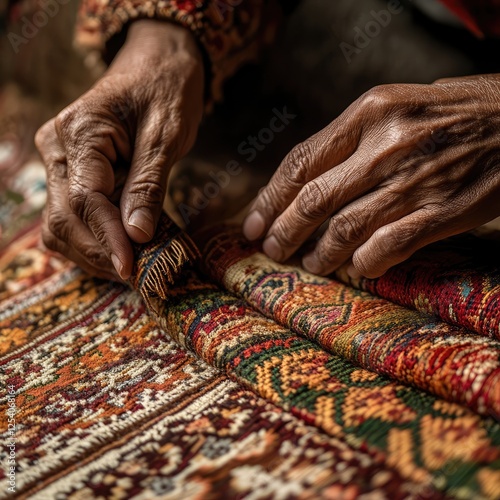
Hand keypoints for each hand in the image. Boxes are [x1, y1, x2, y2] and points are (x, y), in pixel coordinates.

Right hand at [35, 20, 203, 279]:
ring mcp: (59, 162)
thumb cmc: (165, 92)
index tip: (132, 267)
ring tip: (132, 267)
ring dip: (93, 252)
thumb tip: (137, 235)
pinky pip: (70, 217)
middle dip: (101, 251)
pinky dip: (91, 241)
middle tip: (138, 274)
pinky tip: (119, 251)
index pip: (87, 199)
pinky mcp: (70, 174)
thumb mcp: (166, 135)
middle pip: (65, 218)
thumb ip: (148, 184)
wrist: (156, 66)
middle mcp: (57, 148)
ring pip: (60, 225)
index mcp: (80, 132)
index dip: (108, 238)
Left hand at [243, 76, 499, 277]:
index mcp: (369, 111)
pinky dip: (363, 264)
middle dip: (284, 232)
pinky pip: (384, 248)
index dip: (270, 199)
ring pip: (344, 229)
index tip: (254, 224)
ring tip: (310, 263)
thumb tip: (308, 179)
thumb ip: (352, 139)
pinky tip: (355, 268)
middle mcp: (385, 145)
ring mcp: (413, 181)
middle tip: (272, 250)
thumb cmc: (455, 112)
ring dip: (320, 254)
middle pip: (313, 200)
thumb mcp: (397, 104)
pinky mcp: (440, 212)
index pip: (300, 162)